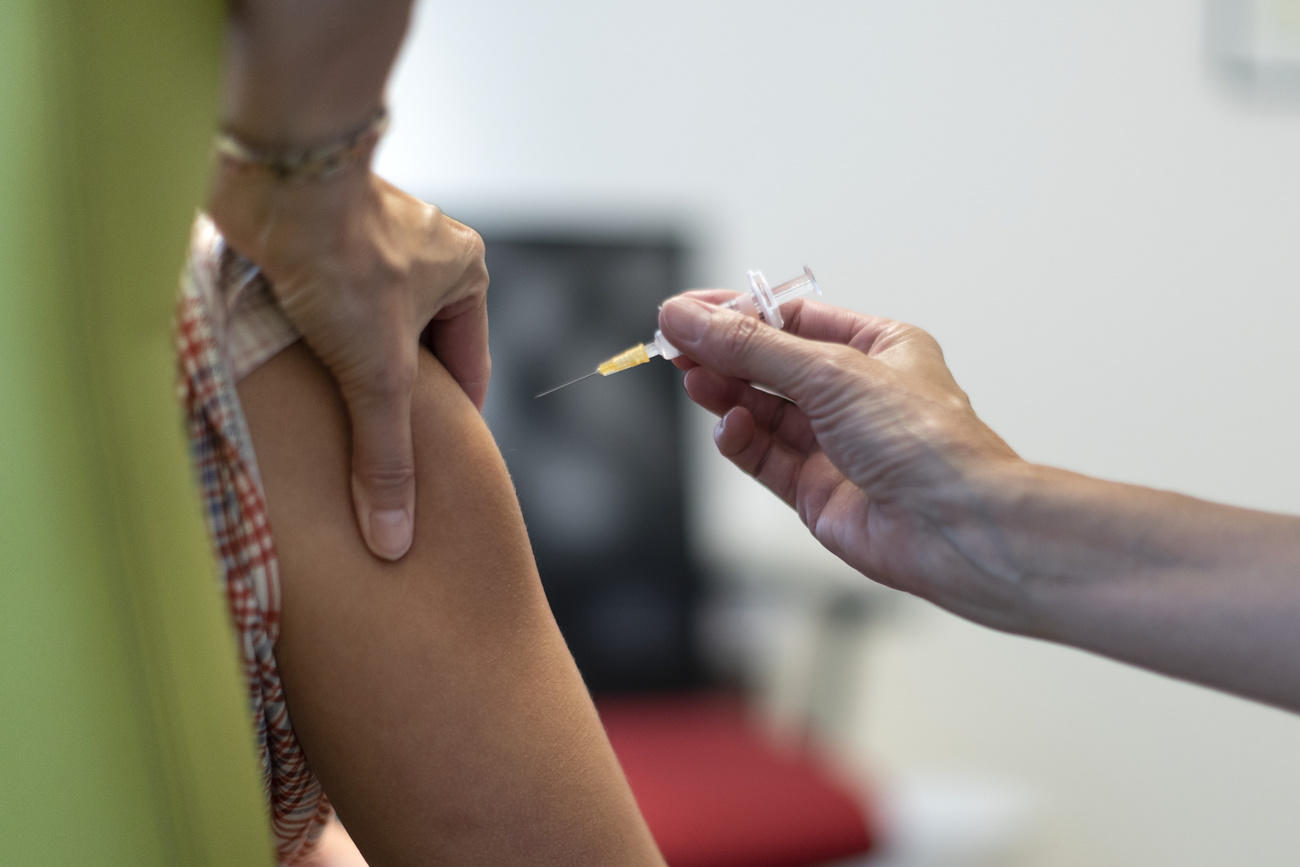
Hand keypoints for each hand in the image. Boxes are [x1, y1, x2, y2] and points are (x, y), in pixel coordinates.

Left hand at [209, 164, 488, 560]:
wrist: (275, 183)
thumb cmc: (343, 261)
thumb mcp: (376, 373)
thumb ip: (385, 454)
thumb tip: (395, 537)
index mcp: (466, 270)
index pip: (468, 366)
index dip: (450, 422)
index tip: (430, 468)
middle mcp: (427, 250)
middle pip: (418, 349)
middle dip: (395, 396)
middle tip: (375, 451)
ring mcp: (373, 239)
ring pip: (371, 325)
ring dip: (352, 366)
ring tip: (331, 418)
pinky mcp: (321, 236)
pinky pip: (332, 301)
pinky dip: (318, 337)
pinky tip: (296, 373)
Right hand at [658, 293, 1025, 626]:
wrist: (954, 526)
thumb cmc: (925, 442)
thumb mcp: (831, 373)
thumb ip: (750, 347)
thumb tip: (688, 319)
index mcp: (878, 349)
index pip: (792, 321)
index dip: (737, 314)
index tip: (686, 312)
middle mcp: (857, 395)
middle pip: (771, 365)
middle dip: (724, 355)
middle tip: (675, 346)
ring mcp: (835, 445)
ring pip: (763, 411)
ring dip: (727, 394)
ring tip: (694, 380)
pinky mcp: (816, 491)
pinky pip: (764, 457)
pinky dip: (741, 440)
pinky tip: (730, 427)